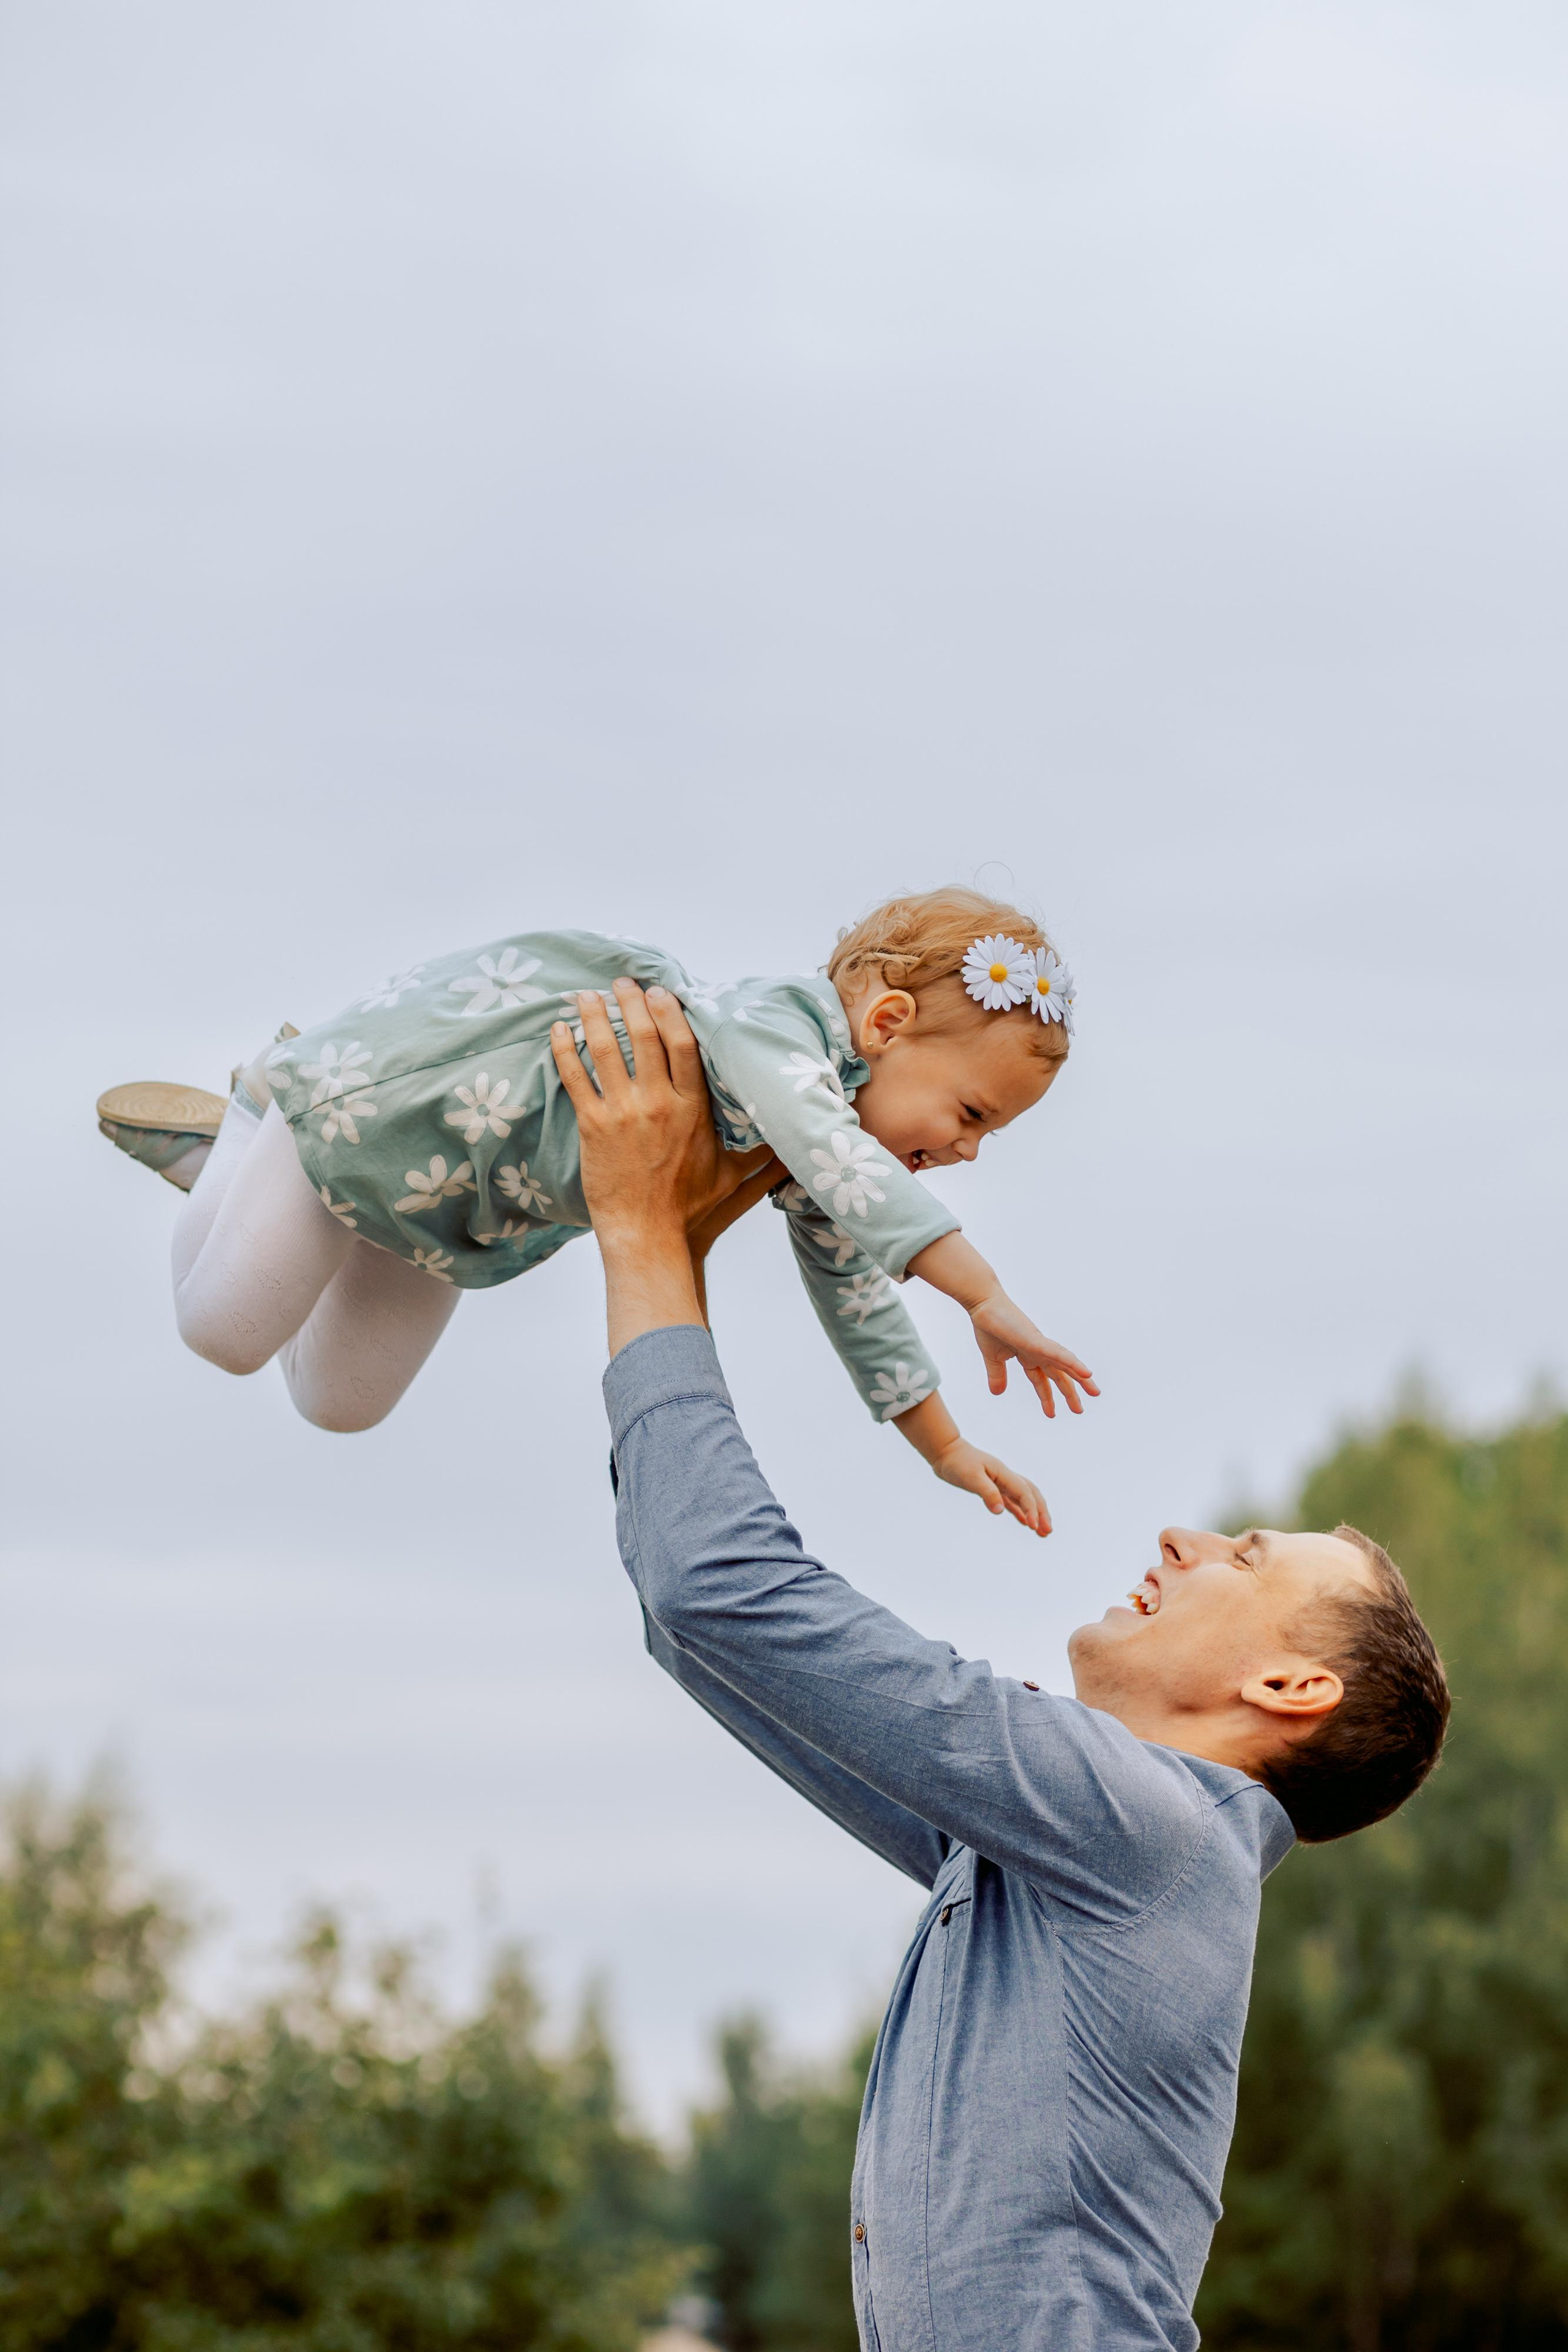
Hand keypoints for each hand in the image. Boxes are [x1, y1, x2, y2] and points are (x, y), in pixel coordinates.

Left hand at [551, 981, 774, 1243]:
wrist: (648, 1234)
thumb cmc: (689, 1209)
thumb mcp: (733, 1177)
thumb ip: (762, 1155)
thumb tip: (795, 1146)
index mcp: (692, 1108)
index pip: (684, 1044)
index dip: (670, 1012)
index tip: (660, 992)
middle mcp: (658, 1103)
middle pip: (643, 1036)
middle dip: (631, 1002)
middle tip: (622, 983)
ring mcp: (623, 1112)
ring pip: (606, 1049)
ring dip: (595, 1016)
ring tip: (588, 995)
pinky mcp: (593, 1127)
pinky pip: (575, 1078)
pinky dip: (564, 1050)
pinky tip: (558, 1030)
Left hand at [930, 1437, 1051, 1535]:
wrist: (947, 1452)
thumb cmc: (958, 1463)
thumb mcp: (971, 1478)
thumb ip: (986, 1492)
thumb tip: (1000, 1511)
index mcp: (1004, 1474)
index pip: (1024, 1493)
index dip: (1031, 1509)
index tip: (1033, 1527)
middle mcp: (1007, 1478)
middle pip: (1032, 1495)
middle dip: (1042, 1513)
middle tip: (1048, 1532)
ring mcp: (1001, 1483)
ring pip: (1025, 1499)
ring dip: (1035, 1514)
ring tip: (1043, 1532)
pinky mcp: (994, 1488)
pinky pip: (1013, 1501)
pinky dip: (1021, 1512)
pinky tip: (1025, 1523)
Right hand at [969, 1290, 1098, 1417]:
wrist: (983, 1306)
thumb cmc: (989, 1327)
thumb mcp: (993, 1359)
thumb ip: (997, 1375)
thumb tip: (997, 1393)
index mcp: (1028, 1356)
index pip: (1041, 1380)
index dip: (1047, 1397)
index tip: (1052, 1414)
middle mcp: (1038, 1352)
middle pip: (1058, 1375)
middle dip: (1070, 1392)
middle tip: (1079, 1410)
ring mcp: (1040, 1346)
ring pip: (1065, 1364)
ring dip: (1081, 1378)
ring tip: (1094, 1391)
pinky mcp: (1037, 1340)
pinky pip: (1059, 1353)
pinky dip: (1073, 1363)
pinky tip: (1086, 1372)